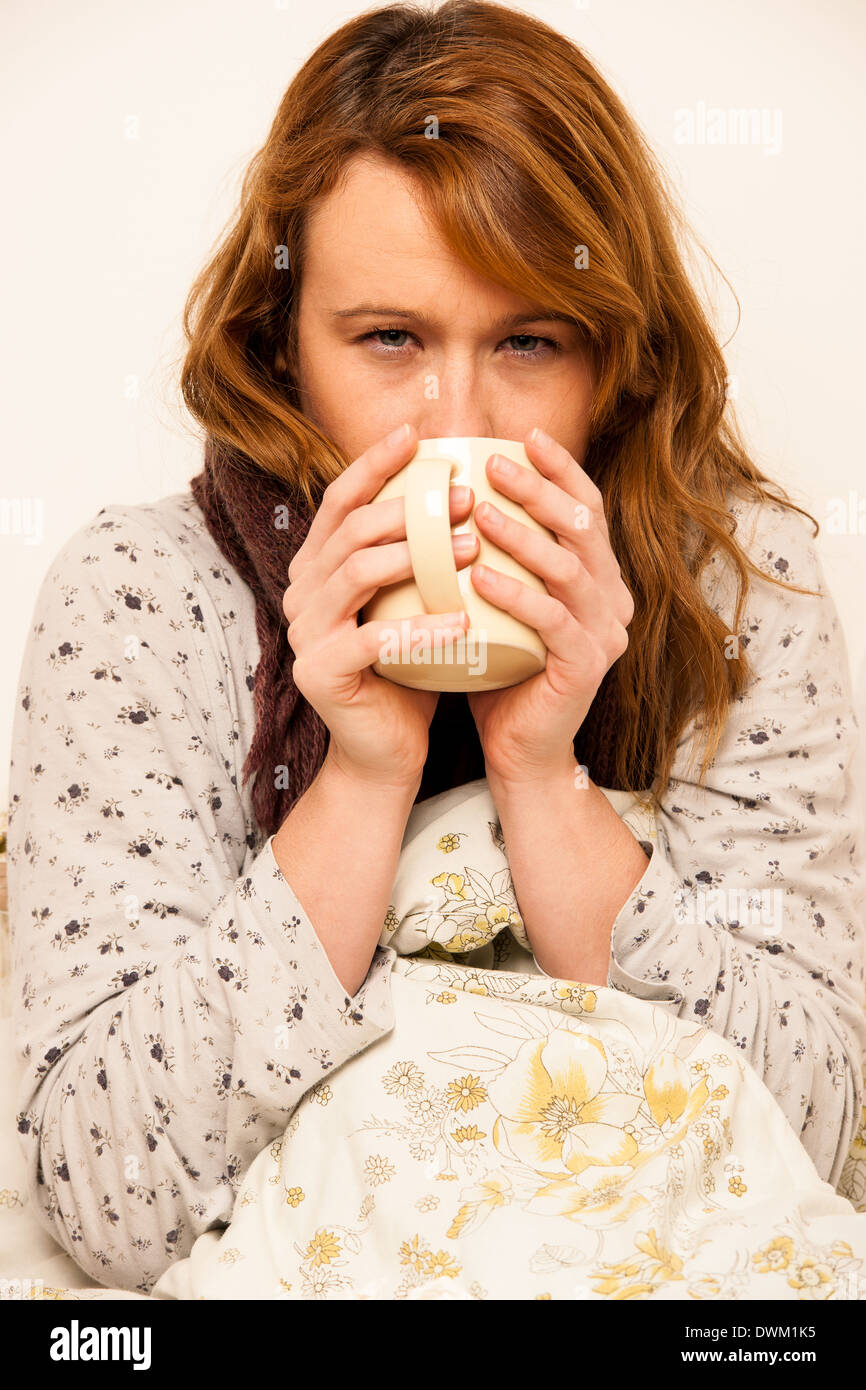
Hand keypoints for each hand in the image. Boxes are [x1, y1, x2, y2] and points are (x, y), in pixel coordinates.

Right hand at [282, 423, 473, 786]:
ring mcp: (304, 632)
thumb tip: (467, 490)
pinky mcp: (320, 672)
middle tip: (467, 498)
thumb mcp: (414, 602)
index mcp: (318, 567)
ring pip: (355, 573)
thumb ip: (419, 554)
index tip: (418, 436)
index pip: (341, 501)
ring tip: (470, 549)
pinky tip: (461, 624)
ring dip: (418, 556)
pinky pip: (371, 639)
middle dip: (410, 507)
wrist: (386, 751)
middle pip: (350, 531)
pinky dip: (420, 629)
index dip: (374, 463)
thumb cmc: (408, 671)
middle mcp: (300, 593)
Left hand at [464, 427, 634, 783]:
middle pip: (582, 526)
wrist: (519, 751)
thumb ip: (498, 555)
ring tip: (477, 513)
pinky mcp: (587, 666)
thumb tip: (456, 492)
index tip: (522, 437)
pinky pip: (553, 619)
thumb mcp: (501, 604)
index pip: (586, 508)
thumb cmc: (501, 672)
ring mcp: (606, 634)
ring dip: (523, 535)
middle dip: (539, 488)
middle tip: (492, 464)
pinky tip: (479, 576)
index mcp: (599, 578)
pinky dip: (516, 593)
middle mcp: (614, 600)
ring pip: (570, 567)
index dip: (559, 469)